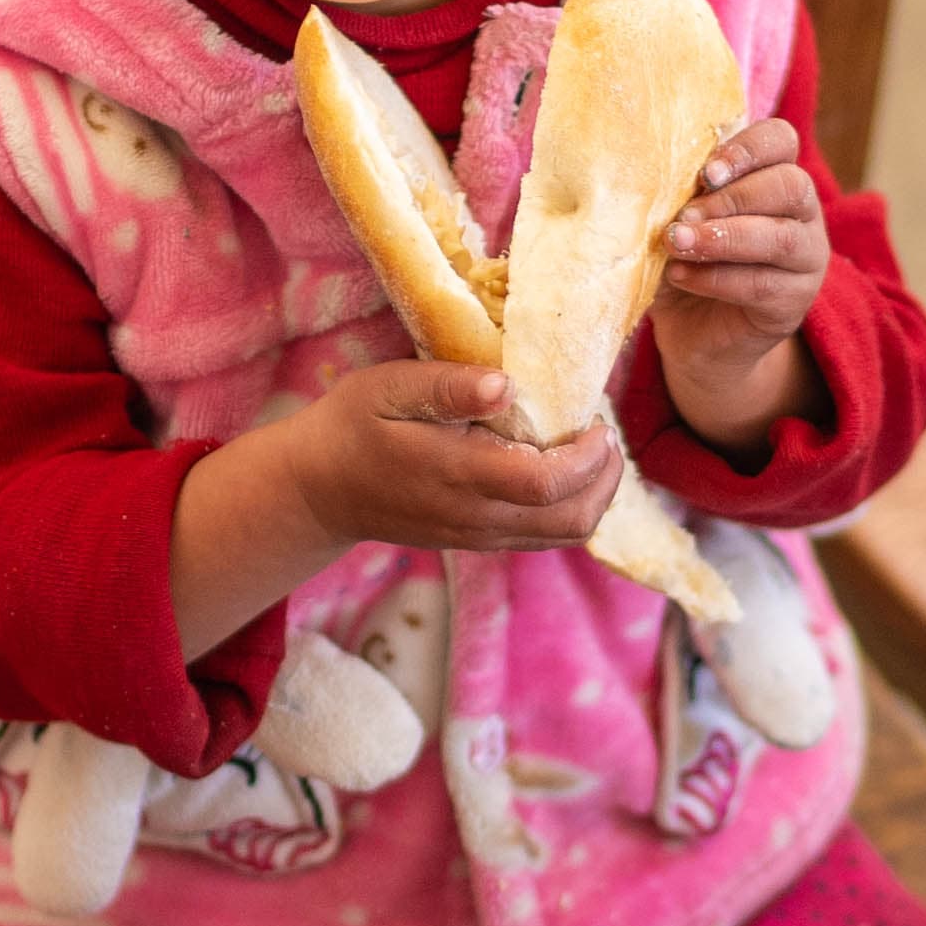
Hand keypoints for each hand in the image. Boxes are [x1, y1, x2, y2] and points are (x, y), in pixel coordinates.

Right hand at [287, 359, 622, 556]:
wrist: (320, 488)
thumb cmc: (354, 425)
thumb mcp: (389, 387)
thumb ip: (446, 387)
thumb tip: (506, 384)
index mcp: (459, 474)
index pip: (547, 482)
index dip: (589, 456)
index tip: (597, 419)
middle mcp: (477, 516)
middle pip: (572, 519)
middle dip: (606, 478)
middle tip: (605, 433)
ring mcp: (480, 536)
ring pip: (565, 535)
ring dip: (594, 495)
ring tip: (591, 450)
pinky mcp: (480, 542)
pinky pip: (545, 537)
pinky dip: (571, 508)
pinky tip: (562, 470)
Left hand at [650, 118, 830, 457]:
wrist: (692, 336)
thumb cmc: (682, 262)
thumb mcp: (676, 220)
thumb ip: (679, 196)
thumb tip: (647, 177)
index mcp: (773, 177)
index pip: (780, 141)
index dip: (747, 149)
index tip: (705, 174)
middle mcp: (801, 213)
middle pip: (791, 185)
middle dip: (733, 198)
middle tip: (684, 216)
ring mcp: (806, 259)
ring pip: (781, 237)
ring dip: (723, 238)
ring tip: (677, 243)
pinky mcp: (794, 302)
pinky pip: (763, 284)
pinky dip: (715, 279)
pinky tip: (680, 277)